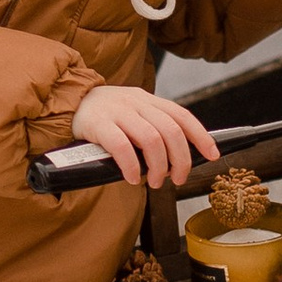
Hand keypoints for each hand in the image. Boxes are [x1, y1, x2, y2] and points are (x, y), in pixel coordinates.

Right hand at [72, 83, 221, 188]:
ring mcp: (118, 111)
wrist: (69, 102)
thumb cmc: (104, 115)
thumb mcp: (133, 113)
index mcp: (148, 100)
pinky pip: (122, 147)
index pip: (182, 116)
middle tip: (176, 178)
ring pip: (152, 139)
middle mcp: (136, 102)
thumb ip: (153, 127)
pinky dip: (132, 166)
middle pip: (171, 131)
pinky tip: (133, 177)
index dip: (201, 136)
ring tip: (154, 181)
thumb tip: (179, 158)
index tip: (212, 155)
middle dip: (180, 160)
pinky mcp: (99, 124)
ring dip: (158, 166)